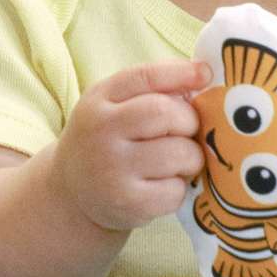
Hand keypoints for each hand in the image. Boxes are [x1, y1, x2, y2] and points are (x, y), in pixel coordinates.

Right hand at [54, 59, 209, 234]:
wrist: (70, 192)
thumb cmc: (107, 141)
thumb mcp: (114, 106)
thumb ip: (152, 89)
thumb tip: (203, 75)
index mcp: (99, 100)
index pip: (146, 77)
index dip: (181, 73)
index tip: (205, 74)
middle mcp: (101, 132)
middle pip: (166, 114)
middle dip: (190, 122)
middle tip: (187, 132)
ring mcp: (112, 169)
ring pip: (179, 153)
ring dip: (191, 158)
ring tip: (179, 161)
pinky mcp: (127, 203)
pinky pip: (175, 190)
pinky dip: (178, 189)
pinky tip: (162, 186)